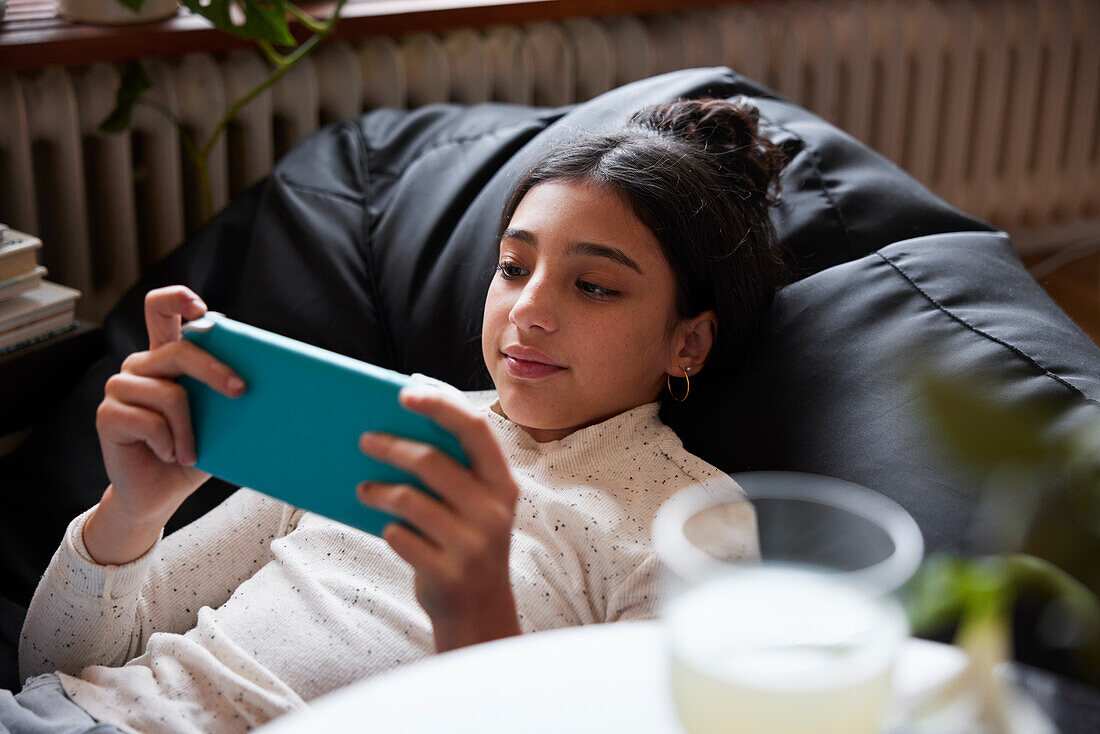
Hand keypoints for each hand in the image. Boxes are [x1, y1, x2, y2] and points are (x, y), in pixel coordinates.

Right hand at [85, 286, 246, 564]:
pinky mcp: (108, 415)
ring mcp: (121, 388)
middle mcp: (140, 366)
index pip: (161, 311)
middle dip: (214, 370)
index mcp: (166, 358)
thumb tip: (286, 389)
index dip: (176, 299)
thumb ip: (233, 396)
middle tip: (241, 392)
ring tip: (191, 453)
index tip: (201, 308)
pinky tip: (169, 455)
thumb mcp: (220, 422)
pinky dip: (169, 443)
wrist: (160, 494)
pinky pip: (149, 421)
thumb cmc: (193, 452)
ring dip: (190, 430)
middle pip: (178, 350)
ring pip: (170, 393)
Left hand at [357, 386, 520, 651]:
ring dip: (379, 491)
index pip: (474, 429)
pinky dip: (389, 529)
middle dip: (392, 446)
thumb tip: (396, 425)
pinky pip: (401, 537)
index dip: (440, 405)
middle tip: (363, 439)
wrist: (479, 610)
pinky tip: (387, 528)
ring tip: (363, 489)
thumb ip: (453, 469)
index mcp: (502, 482)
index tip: (404, 392)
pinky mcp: (448, 572)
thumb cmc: (466, 539)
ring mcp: (473, 543)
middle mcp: (493, 510)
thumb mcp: (475, 503)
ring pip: (410, 500)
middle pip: (432, 462)